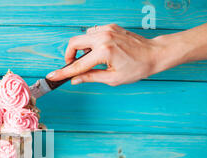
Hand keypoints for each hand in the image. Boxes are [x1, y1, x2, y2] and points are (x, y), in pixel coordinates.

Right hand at [46, 24, 164, 85]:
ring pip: (82, 37)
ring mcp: (107, 30)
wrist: (154, 54)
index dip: (64, 72)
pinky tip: (99, 52)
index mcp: (104, 52)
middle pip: (73, 43)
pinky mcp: (110, 27)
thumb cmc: (137, 68)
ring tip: (91, 60)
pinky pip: (92, 33)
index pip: (78, 65)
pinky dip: (90, 43)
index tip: (53, 76)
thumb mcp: (113, 78)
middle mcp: (104, 38)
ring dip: (81, 49)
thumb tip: (75, 80)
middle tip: (74, 66)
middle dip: (69, 56)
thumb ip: (91, 78)